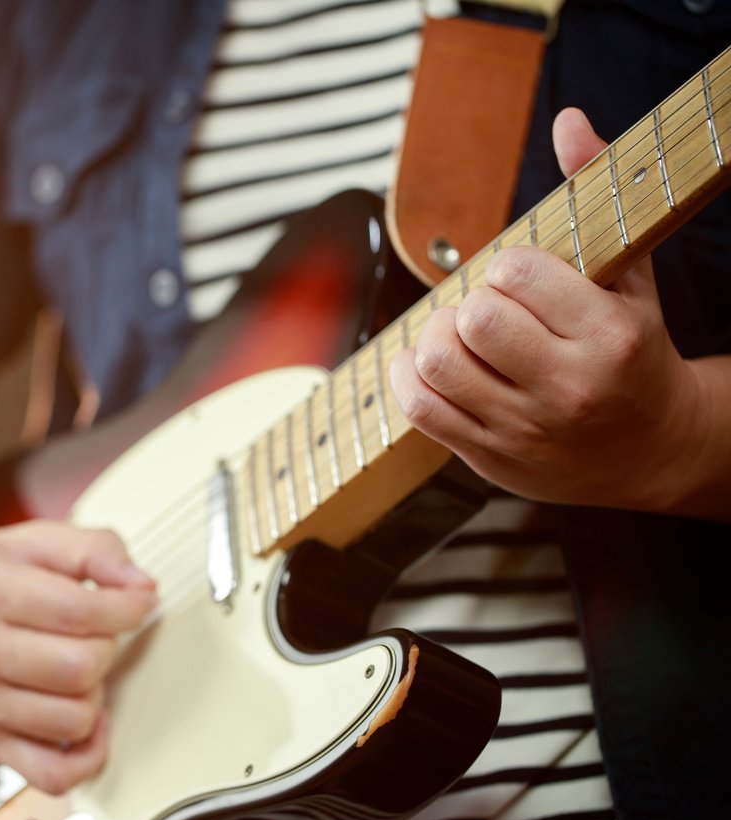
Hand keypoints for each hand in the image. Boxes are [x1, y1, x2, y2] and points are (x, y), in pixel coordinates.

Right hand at [0, 520, 156, 794]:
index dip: (129, 607)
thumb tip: (140, 583)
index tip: (136, 602)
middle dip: (106, 647)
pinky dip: (86, 754)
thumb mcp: (20, 542)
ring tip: (77, 671)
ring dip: (94, 694)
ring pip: (72, 718)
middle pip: (81, 666)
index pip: (83, 610)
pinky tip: (82, 722)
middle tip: (94, 634)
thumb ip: (88, 548)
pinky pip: (52, 772)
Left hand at [388, 108, 702, 510]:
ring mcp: (524, 429)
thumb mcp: (631, 275)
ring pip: (438, 362)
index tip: (522, 278)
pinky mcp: (488, 457)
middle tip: (491, 309)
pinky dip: (408, 375)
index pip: (516, 273)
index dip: (508, 266)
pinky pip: (419, 409)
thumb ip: (595, 193)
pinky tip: (429, 362)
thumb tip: (568, 120)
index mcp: (609, 337)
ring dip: (438, 336)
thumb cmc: (635, 351)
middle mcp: (568, 387)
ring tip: (462, 335)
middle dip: (473, 301)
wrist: (653, 451)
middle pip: (474, 319)